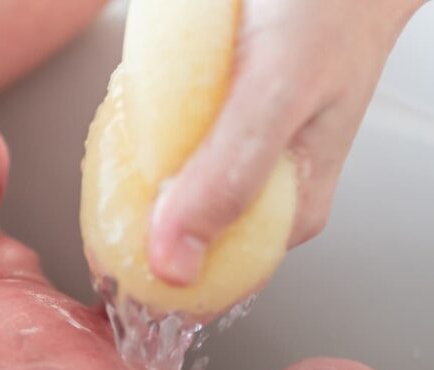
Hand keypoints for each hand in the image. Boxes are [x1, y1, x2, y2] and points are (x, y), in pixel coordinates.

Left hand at [147, 0, 424, 284]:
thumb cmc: (326, 15)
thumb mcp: (275, 97)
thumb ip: (227, 178)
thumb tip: (175, 266)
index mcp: (286, 214)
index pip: (205, 278)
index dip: (148, 274)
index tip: (107, 247)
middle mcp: (259, 196)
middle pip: (172, 235)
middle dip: (131, 211)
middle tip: (128, 154)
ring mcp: (232, 161)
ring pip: (157, 192)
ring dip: (129, 168)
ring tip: (143, 117)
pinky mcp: (211, 129)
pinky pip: (158, 147)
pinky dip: (139, 129)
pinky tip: (146, 98)